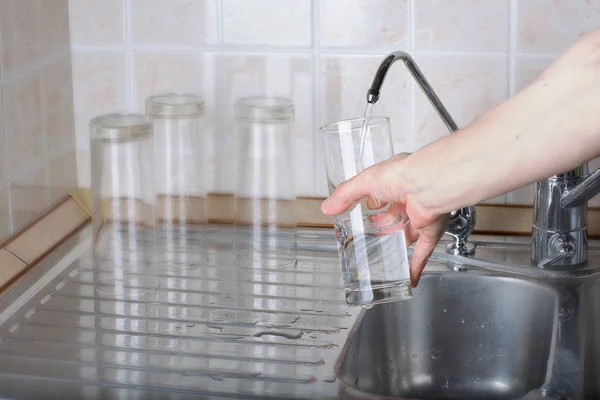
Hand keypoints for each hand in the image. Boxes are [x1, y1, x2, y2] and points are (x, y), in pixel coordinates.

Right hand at [321, 153, 447, 286]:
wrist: (426, 186)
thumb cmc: (400, 175)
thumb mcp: (364, 182)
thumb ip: (345, 195)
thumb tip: (327, 207)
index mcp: (395, 183)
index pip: (383, 195)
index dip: (374, 204)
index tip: (364, 212)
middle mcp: (409, 199)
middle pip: (396, 216)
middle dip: (385, 226)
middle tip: (373, 236)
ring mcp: (420, 216)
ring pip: (408, 234)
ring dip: (398, 244)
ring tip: (386, 256)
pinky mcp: (429, 231)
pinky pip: (423, 252)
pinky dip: (416, 266)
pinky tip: (410, 277)